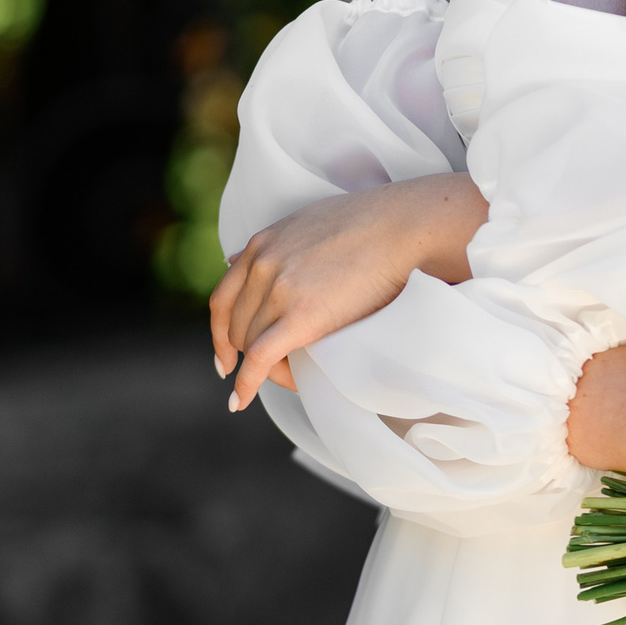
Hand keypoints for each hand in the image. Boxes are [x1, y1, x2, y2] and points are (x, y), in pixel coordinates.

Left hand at [209, 172, 485, 409]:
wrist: (404, 227)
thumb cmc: (371, 224)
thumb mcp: (307, 223)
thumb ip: (273, 245)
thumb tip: (234, 259)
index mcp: (263, 244)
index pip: (223, 297)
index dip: (221, 332)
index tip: (227, 356)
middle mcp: (263, 265)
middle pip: (237, 327)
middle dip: (249, 355)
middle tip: (276, 371)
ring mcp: (279, 290)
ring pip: (252, 345)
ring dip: (266, 369)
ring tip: (293, 378)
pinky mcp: (301, 316)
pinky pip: (260, 359)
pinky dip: (247, 384)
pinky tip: (241, 401)